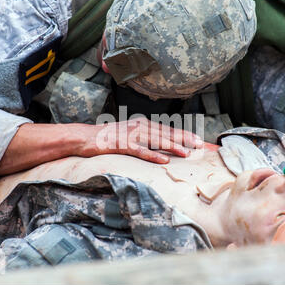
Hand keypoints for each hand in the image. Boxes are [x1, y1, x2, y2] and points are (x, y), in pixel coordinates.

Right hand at [75, 117, 203, 163]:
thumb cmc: (108, 138)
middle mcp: (139, 127)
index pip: (167, 129)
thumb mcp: (129, 135)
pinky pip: (140, 150)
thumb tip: (161, 146)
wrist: (85, 137)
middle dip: (183, 139)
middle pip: (165, 133)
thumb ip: (144, 138)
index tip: (197, 140)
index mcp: (142, 124)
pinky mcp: (121, 144)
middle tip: (199, 145)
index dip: (183, 134)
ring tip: (186, 153)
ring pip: (155, 141)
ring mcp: (130, 135)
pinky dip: (152, 155)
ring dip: (172, 146)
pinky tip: (163, 160)